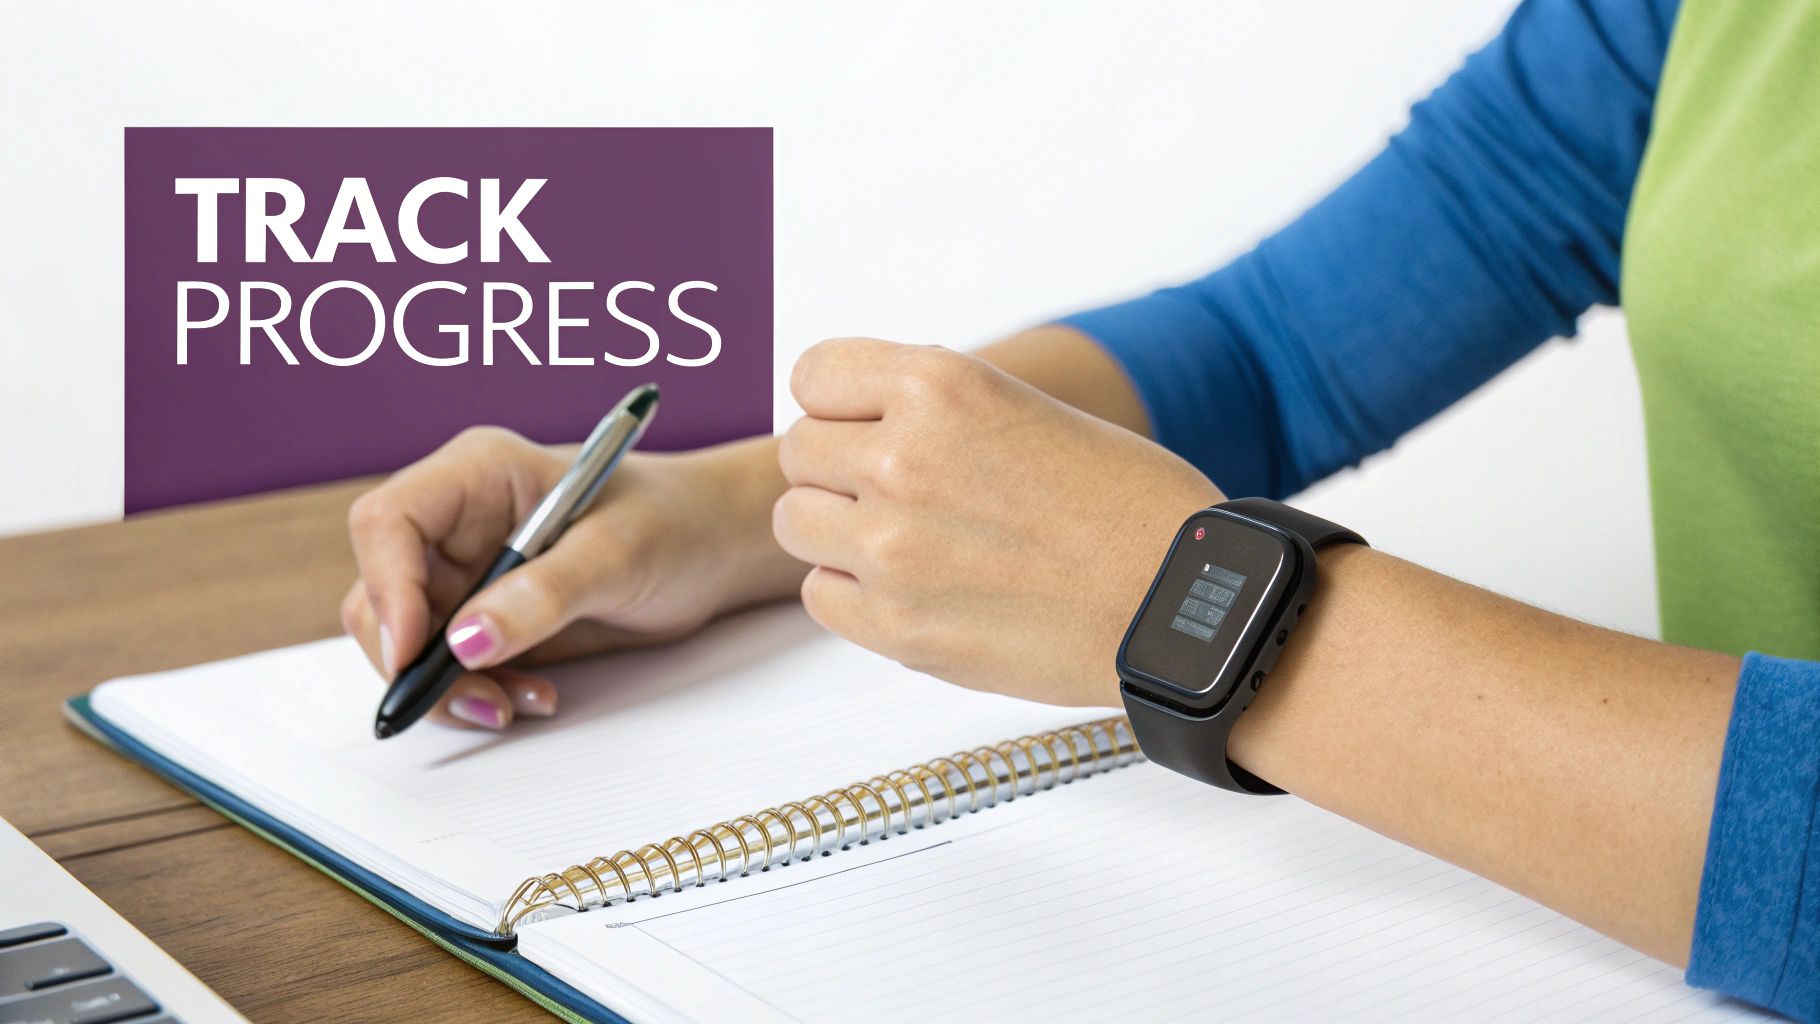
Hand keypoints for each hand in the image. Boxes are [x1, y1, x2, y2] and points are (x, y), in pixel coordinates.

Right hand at [341, 429, 796, 729]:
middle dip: (415, 658)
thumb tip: (464, 642)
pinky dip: (477, 691)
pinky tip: (532, 695)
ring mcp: (466, 573)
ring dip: (449, 686)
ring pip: (406, 641)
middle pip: (381, 593)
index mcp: (477, 474)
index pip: (388, 522)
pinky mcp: (484, 618)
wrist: (712, 550)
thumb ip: (541, 595)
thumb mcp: (616, 555)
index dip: (386, 586)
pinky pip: (448, 666)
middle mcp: (456, 522)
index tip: (415, 650)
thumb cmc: (674, 523)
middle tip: (477, 698)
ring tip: (518, 701)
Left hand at [774, 338, 1224, 706]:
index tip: (870, 425)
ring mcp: (892, 548)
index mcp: (939, 386)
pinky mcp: (897, 626)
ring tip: (908, 541)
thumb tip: (845, 422)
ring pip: (796, 522)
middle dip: (839, 468)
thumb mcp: (1024, 408)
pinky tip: (916, 588)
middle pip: (798, 452)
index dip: (841, 402)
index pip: (812, 375)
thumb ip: (930, 410)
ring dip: (838, 529)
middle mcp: (902, 459)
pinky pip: (819, 594)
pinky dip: (854, 593)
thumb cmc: (1125, 503)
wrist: (1184, 602)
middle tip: (901, 493)